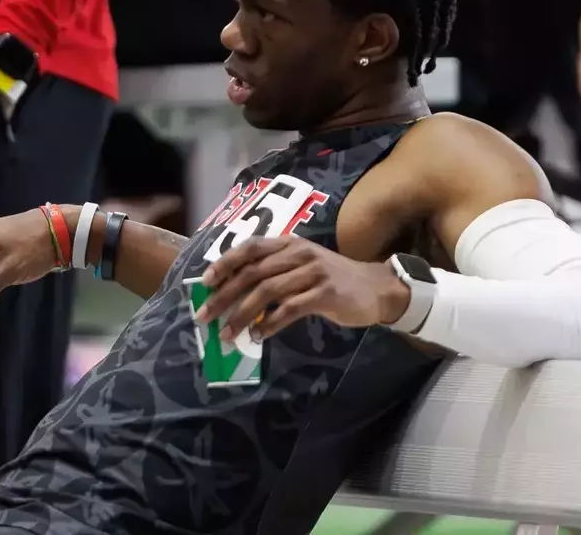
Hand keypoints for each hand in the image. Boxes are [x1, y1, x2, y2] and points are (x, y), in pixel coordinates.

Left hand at [194, 237, 410, 340]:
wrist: (376, 288)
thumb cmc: (332, 278)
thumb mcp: (302, 266)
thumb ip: (274, 272)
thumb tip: (234, 292)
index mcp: (288, 244)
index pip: (250, 248)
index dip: (225, 263)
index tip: (205, 282)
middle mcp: (298, 254)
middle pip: (253, 273)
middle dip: (225, 295)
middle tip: (206, 316)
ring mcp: (313, 272)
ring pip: (267, 291)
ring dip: (243, 314)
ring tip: (228, 333)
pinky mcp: (326, 294)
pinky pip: (290, 309)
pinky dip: (271, 323)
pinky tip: (259, 336)